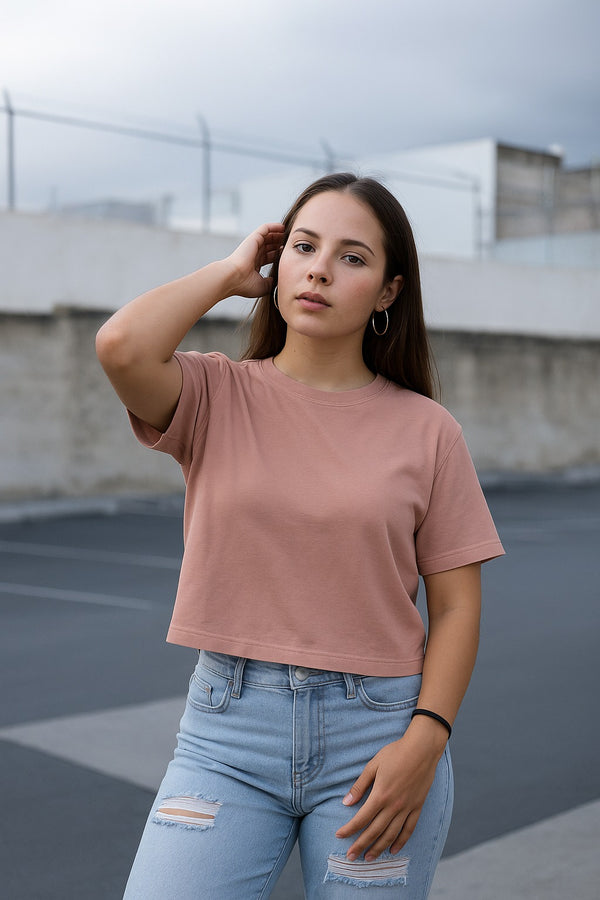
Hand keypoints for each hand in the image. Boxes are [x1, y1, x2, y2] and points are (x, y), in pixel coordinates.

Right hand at [225, 223, 285, 298]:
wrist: (233, 278)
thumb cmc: (245, 285)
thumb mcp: (263, 286)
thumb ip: (272, 282)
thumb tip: (278, 278)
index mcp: (255, 265)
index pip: (269, 257)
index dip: (279, 255)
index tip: (290, 255)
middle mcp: (254, 254)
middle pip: (270, 246)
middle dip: (281, 244)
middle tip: (293, 244)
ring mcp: (253, 245)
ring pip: (269, 236)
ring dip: (279, 235)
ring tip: (291, 234)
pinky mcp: (253, 238)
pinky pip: (265, 228)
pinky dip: (274, 227)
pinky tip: (283, 227)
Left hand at [335, 731, 443, 861]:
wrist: (422, 749)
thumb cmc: (395, 753)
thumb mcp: (373, 765)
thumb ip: (360, 785)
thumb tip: (346, 802)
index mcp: (381, 794)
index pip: (361, 818)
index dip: (349, 829)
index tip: (339, 836)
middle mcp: (393, 806)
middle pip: (374, 831)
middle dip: (361, 845)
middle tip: (351, 857)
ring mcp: (407, 808)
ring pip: (391, 835)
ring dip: (379, 848)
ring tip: (368, 858)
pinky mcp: (417, 807)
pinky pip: (409, 829)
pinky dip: (401, 842)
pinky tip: (393, 850)